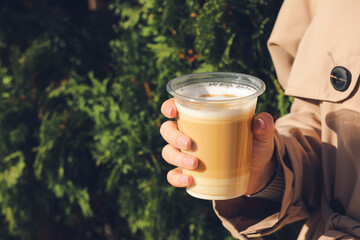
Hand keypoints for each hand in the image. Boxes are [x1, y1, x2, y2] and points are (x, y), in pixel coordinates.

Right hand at [160, 98, 275, 193]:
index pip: (176, 107)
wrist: (259, 172)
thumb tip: (260, 121)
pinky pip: (173, 175)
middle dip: (173, 136)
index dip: (169, 107)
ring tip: (195, 164)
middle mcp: (189, 133)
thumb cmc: (255, 145)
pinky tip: (188, 180)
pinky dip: (177, 178)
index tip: (172, 112)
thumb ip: (264, 125)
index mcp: (200, 117)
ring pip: (168, 152)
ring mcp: (187, 154)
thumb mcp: (262, 135)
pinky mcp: (190, 172)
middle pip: (167, 130)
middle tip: (189, 143)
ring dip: (177, 157)